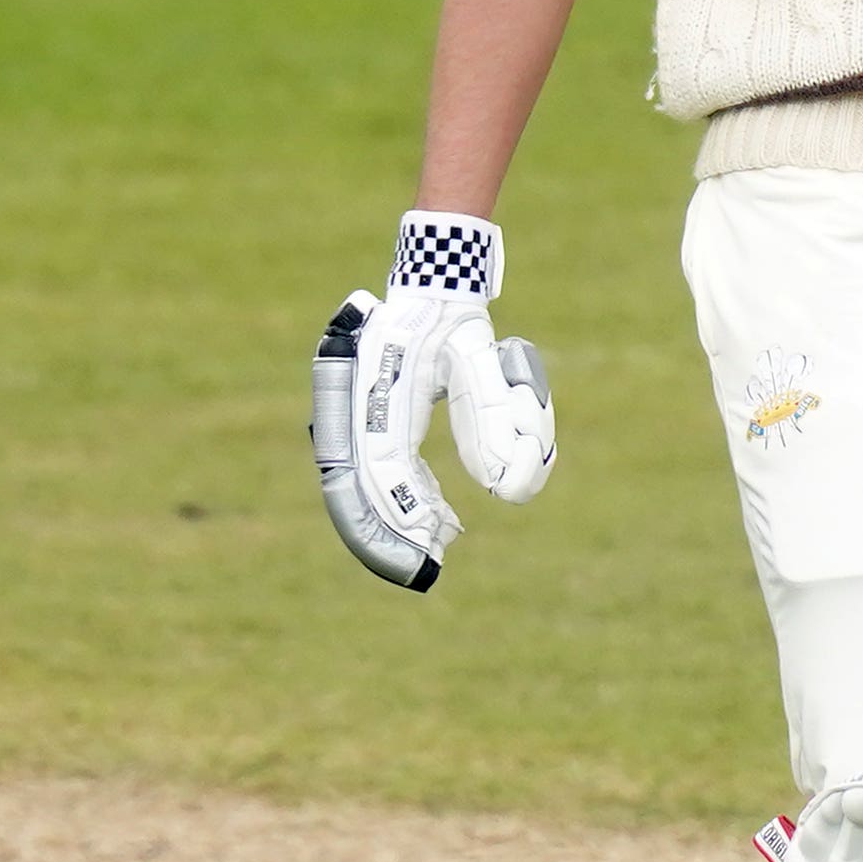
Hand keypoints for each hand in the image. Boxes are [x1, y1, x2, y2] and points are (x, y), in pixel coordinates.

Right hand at [309, 211, 554, 591]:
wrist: (430, 291)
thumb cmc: (457, 326)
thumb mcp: (483, 367)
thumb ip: (498, 422)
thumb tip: (509, 490)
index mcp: (378, 388)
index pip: (384, 464)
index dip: (405, 507)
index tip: (435, 538)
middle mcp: (355, 404)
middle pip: (360, 486)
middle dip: (388, 533)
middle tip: (424, 569)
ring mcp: (353, 413)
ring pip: (360, 484)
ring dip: (392, 519)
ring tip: (435, 543)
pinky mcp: (364, 420)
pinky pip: (374, 468)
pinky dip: (398, 495)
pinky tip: (431, 513)